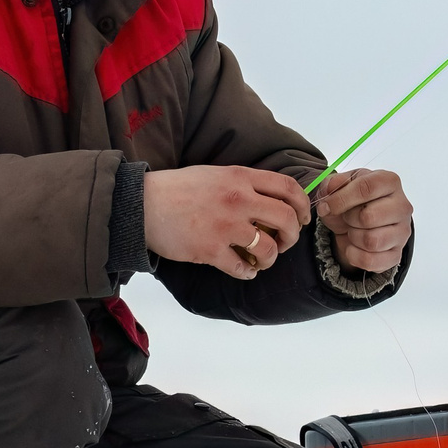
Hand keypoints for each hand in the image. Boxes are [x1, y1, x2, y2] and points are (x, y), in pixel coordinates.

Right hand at [144, 165, 311, 280]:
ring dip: (270, 259)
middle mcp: (238, 200)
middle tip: (285, 243)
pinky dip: (247, 274)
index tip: (303, 218)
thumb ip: (243, 183)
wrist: (143, 205)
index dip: (304, 206)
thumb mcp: (215, 174)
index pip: (289, 188)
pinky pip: (241, 268)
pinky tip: (243, 271)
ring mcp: (225, 226)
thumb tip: (270, 198)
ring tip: (261, 261)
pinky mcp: (210, 250)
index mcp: (241, 177)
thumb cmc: (178, 189)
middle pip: (287, 219)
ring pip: (269, 249)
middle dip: (293, 236)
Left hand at [315, 169, 412, 273]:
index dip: (341, 199)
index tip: (326, 206)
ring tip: (353, 230)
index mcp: (389, 182)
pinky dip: (355, 256)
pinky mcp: (397, 254)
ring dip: (353, 237)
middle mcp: (402, 206)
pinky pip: (371, 261)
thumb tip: (330, 189)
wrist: (361, 224)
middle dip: (349, 219)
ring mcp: (402, 232)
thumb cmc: (354, 202)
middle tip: (347, 217)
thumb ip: (332, 184)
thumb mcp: (340, 187)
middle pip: (368, 217)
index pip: (367, 187)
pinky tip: (354, 247)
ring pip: (371, 241)